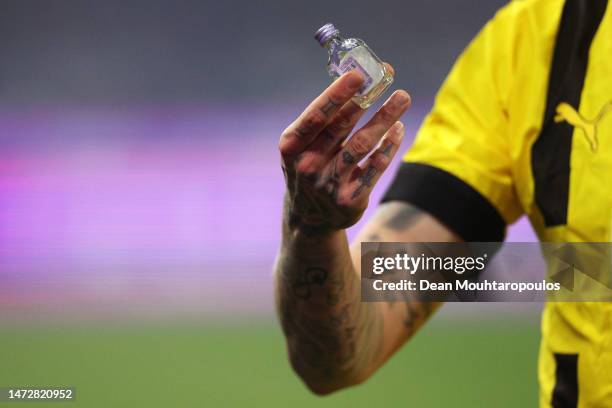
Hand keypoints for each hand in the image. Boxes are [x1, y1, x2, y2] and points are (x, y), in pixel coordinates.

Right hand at [279, 67, 410, 234]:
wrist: (309, 217)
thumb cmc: (310, 166)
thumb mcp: (303, 146)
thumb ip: (325, 119)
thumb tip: (358, 80)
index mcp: (291, 147)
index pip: (316, 116)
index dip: (336, 94)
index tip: (358, 75)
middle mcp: (308, 165)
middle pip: (341, 126)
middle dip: (366, 99)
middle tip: (387, 76)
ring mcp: (329, 184)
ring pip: (363, 144)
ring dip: (385, 118)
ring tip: (402, 98)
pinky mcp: (350, 199)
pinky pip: (376, 166)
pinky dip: (389, 145)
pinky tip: (398, 128)